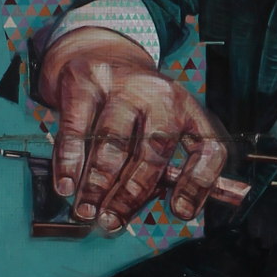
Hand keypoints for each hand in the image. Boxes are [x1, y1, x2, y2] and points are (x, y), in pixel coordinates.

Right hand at [38, 29, 227, 232]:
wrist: (102, 54)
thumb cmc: (137, 109)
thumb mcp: (163, 128)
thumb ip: (164, 171)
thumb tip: (165, 213)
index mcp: (190, 111)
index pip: (210, 147)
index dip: (199, 182)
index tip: (179, 212)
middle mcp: (163, 95)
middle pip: (153, 149)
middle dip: (131, 193)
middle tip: (111, 222)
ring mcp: (124, 85)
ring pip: (113, 140)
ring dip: (98, 182)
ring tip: (87, 211)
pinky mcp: (87, 80)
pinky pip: (77, 126)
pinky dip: (70, 160)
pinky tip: (66, 185)